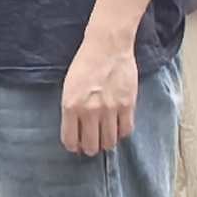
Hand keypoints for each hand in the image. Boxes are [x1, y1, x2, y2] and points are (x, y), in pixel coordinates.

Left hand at [57, 29, 139, 157]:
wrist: (107, 47)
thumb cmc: (85, 65)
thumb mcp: (68, 89)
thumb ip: (72, 110)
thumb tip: (76, 131)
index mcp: (71, 107)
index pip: (70, 140)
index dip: (74, 147)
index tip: (77, 146)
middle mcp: (90, 111)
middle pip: (91, 145)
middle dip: (90, 149)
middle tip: (92, 145)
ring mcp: (110, 109)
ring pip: (110, 141)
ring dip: (106, 143)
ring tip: (105, 138)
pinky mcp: (128, 104)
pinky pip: (126, 129)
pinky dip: (122, 133)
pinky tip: (118, 128)